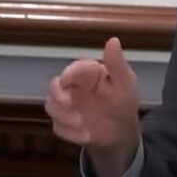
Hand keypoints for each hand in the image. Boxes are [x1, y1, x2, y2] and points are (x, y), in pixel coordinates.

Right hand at [46, 37, 140, 176]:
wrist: (121, 132)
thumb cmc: (123, 102)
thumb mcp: (125, 83)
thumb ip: (117, 63)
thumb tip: (113, 40)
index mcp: (88, 73)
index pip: (72, 69)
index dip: (68, 74)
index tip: (68, 80)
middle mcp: (72, 86)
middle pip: (53, 87)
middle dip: (60, 100)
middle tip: (78, 112)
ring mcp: (65, 105)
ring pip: (51, 107)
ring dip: (67, 119)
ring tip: (86, 128)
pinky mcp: (62, 122)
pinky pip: (57, 127)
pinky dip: (70, 133)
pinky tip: (86, 136)